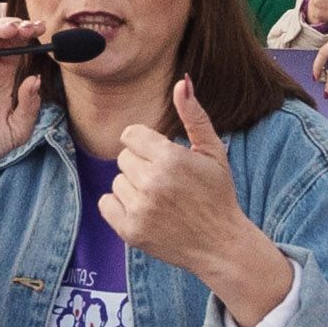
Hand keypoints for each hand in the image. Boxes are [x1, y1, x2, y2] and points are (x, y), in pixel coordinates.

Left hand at [104, 79, 291, 326]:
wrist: (221, 244)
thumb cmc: (217, 194)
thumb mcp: (212, 152)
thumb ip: (194, 116)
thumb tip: (181, 82)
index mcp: (170, 158)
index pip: (130, 136)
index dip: (145, 145)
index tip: (161, 157)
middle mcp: (152, 183)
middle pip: (123, 159)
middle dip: (141, 166)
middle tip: (166, 182)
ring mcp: (140, 209)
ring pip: (116, 182)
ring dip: (133, 188)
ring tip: (159, 199)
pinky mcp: (130, 231)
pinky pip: (106, 204)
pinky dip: (120, 207)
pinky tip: (144, 211)